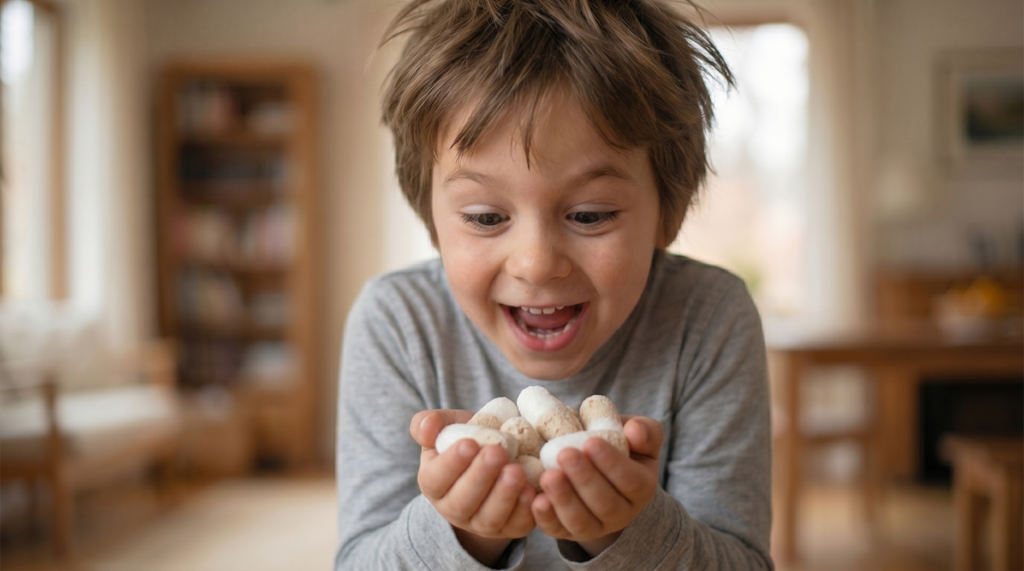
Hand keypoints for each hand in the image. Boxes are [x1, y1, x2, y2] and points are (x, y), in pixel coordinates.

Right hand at [410, 410, 536, 565]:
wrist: (498, 457)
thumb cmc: (470, 439)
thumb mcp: (448, 427)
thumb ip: (430, 423)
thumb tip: (426, 428)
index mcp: (434, 483)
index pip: (436, 479)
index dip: (452, 463)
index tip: (470, 443)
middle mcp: (454, 509)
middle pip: (462, 502)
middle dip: (480, 477)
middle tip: (497, 452)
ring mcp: (482, 523)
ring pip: (489, 518)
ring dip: (503, 495)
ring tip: (517, 471)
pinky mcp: (510, 528)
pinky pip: (516, 525)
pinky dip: (525, 510)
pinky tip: (533, 490)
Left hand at [531, 415, 662, 557]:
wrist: (598, 468)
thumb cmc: (619, 446)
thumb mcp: (639, 436)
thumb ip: (644, 431)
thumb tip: (633, 431)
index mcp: (641, 488)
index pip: (630, 481)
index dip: (611, 463)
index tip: (591, 442)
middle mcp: (621, 513)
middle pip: (605, 503)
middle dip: (584, 479)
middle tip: (565, 454)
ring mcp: (595, 526)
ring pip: (581, 521)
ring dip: (564, 499)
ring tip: (549, 476)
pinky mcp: (568, 531)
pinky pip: (557, 530)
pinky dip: (546, 517)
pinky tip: (536, 499)